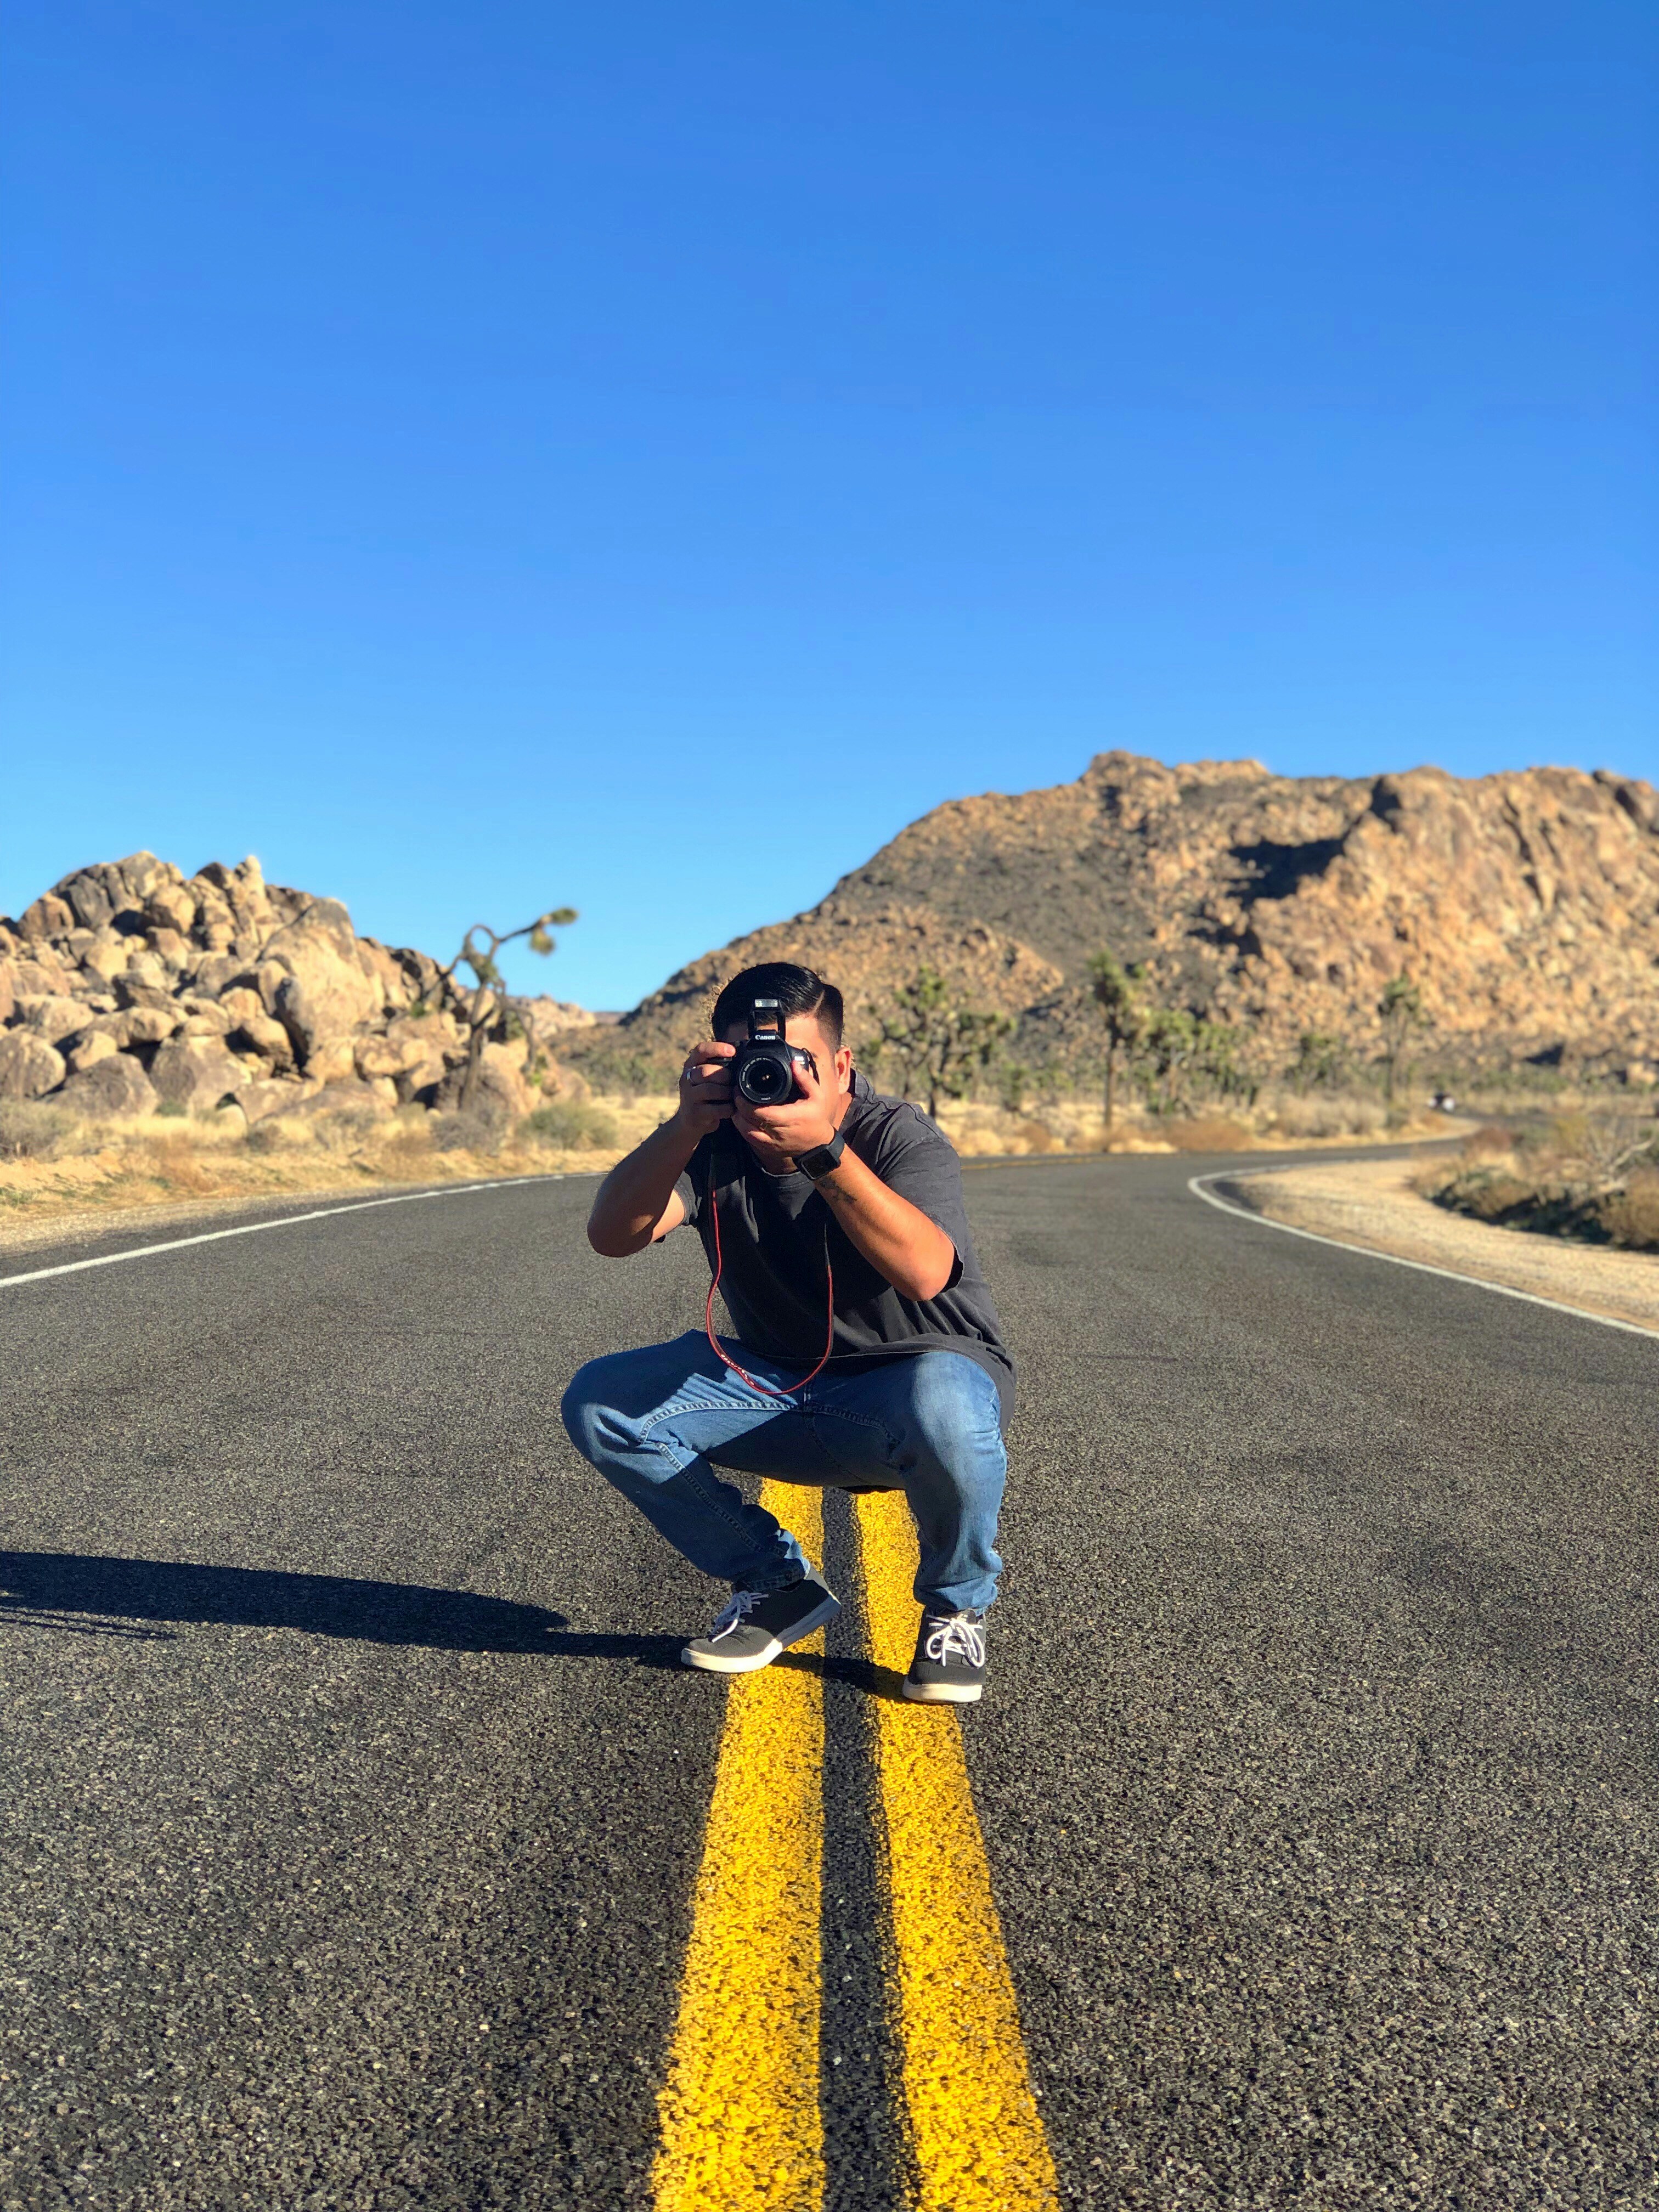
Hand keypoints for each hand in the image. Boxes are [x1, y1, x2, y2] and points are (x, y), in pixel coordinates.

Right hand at [676, 1041, 734, 1137]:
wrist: (690, 1121)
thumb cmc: (705, 1095)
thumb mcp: (707, 1078)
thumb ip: (718, 1066)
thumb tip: (741, 1056)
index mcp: (691, 1066)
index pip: (700, 1050)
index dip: (716, 1048)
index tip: (733, 1051)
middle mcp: (686, 1079)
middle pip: (705, 1071)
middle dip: (724, 1076)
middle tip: (732, 1082)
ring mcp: (689, 1097)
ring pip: (711, 1090)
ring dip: (727, 1092)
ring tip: (732, 1095)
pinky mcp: (696, 1114)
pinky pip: (716, 1109)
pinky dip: (728, 1108)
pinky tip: (731, 1108)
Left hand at [734, 1048, 840, 1169]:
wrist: (818, 1144)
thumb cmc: (816, 1119)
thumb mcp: (817, 1096)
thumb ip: (805, 1079)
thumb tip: (793, 1064)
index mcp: (790, 1118)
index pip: (762, 1113)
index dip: (746, 1103)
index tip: (740, 1090)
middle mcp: (779, 1133)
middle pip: (750, 1122)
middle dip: (739, 1107)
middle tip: (735, 1094)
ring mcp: (772, 1143)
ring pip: (746, 1133)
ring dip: (738, 1119)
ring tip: (737, 1105)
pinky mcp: (768, 1149)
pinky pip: (750, 1140)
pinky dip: (743, 1128)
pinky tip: (742, 1118)